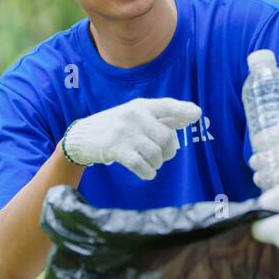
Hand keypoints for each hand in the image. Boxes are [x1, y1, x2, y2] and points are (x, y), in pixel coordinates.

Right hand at [62, 97, 201, 179]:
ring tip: (151, 164)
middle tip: (163, 157)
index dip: (183, 110)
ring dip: (157, 164)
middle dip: (169, 152)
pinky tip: (147, 173)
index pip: (166, 105)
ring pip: (156, 154)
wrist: (81, 137)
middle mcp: (134, 115)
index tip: (196, 114)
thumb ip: (162, 116)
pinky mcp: (115, 148)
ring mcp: (124, 131)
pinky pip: (141, 165)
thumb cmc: (116, 127)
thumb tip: (193, 114)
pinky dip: (148, 173)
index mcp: (141, 106)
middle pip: (167, 138)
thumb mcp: (136, 116)